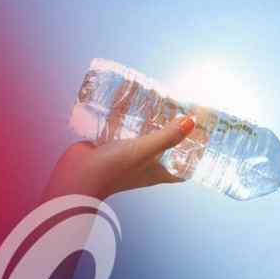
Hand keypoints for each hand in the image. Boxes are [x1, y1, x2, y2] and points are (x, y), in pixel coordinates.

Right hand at [41, 115, 196, 201]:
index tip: (204, 140)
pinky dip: (128, 118)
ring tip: (160, 102)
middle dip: (174, 132)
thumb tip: (192, 121)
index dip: (195, 157)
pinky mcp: (111, 145)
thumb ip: (167, 137)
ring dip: (151, 123)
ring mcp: (127, 155)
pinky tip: (130, 102)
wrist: (75, 176)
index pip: (183, 169)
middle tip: (183, 112)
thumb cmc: (113, 170)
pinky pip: (124, 129)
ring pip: (144, 137)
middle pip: (166, 147)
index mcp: (157, 172)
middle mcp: (145, 164)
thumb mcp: (145, 151)